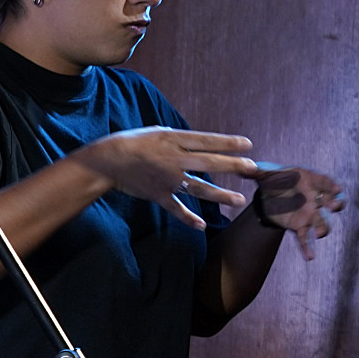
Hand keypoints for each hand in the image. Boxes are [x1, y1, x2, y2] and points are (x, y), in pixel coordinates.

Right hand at [73, 127, 261, 228]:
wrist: (105, 162)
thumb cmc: (131, 143)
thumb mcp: (157, 132)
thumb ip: (180, 139)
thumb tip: (202, 145)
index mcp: (172, 140)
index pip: (206, 141)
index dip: (228, 143)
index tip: (248, 145)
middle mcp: (172, 159)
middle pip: (209, 163)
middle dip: (233, 165)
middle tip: (253, 169)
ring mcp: (166, 179)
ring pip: (199, 188)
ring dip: (220, 195)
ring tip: (239, 200)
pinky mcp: (158, 195)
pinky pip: (176, 208)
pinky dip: (189, 218)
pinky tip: (202, 225)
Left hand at [250, 164, 347, 258]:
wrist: (271, 195)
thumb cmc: (275, 180)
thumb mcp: (267, 175)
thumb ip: (258, 172)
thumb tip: (244, 168)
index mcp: (310, 181)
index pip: (325, 182)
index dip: (332, 185)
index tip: (337, 189)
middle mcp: (315, 197)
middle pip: (330, 201)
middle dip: (334, 204)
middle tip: (334, 207)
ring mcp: (310, 213)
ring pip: (322, 221)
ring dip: (323, 227)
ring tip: (320, 234)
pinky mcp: (301, 225)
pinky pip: (305, 237)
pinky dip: (307, 247)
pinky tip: (309, 257)